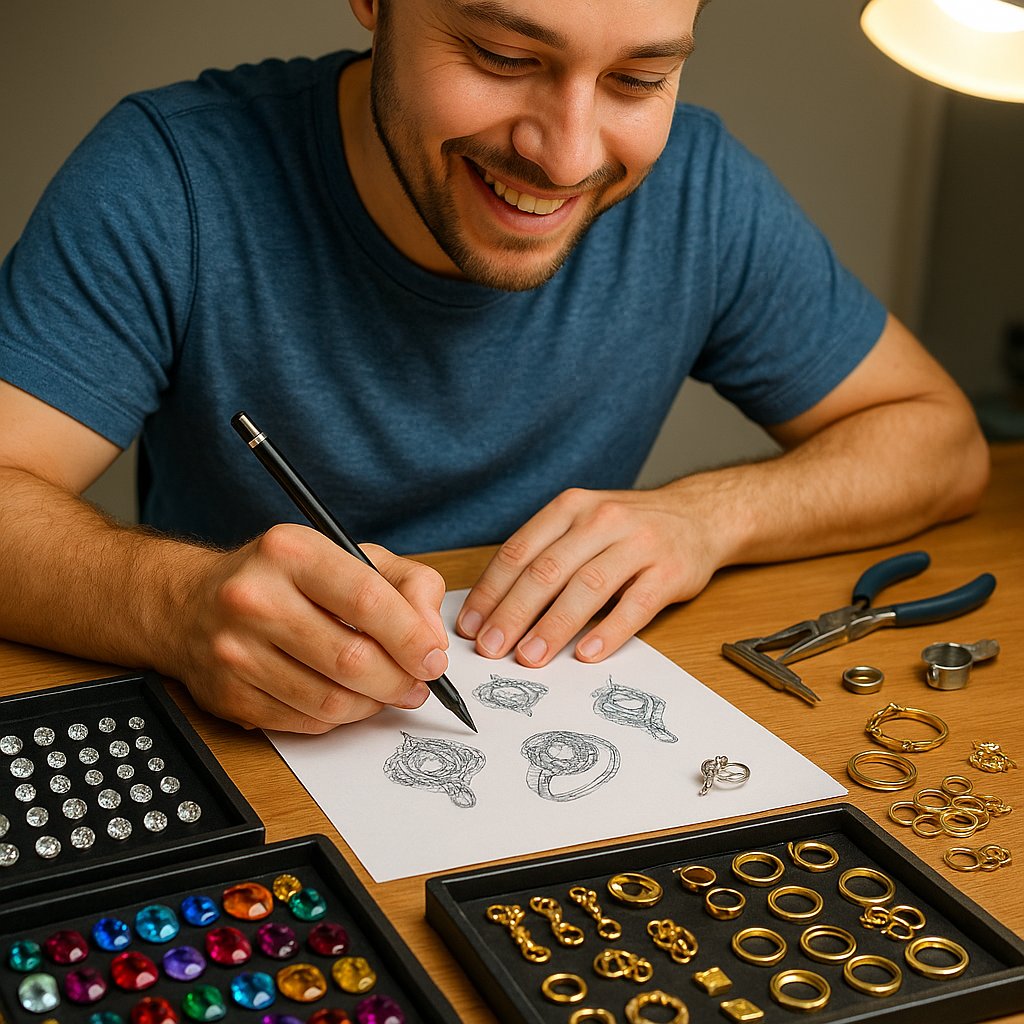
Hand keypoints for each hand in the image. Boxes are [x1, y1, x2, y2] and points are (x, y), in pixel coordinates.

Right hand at [175, 524, 448, 731]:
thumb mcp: (348, 556)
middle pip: (351, 659)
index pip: (367, 600)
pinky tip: (346, 698)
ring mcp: (236, 650)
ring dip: (372, 705)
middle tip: (418, 684)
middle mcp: (255, 598)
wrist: (190, 605)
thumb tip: (433, 637)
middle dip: (399, 680)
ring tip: (386, 692)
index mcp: (291, 552)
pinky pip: (304, 723)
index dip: (411, 637)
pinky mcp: (228, 695)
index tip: (433, 658)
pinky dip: (338, 718)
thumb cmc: (283, 579)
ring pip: (330, 701)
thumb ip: (408, 585)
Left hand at [456, 485, 721, 666]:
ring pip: (587, 587)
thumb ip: (545, 556)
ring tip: (530, 657)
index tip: (471, 626)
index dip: (491, 591)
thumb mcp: (582, 525)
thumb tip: (494, 608)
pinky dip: (608, 631)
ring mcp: (638, 544)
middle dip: (513, 613)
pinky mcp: (669, 571)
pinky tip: (586, 653)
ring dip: (554, 627)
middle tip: (492, 648)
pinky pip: (635, 605)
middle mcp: (601, 520)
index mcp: (570, 508)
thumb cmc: (628, 529)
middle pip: (547, 571)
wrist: (699, 516)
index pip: (520, 551)